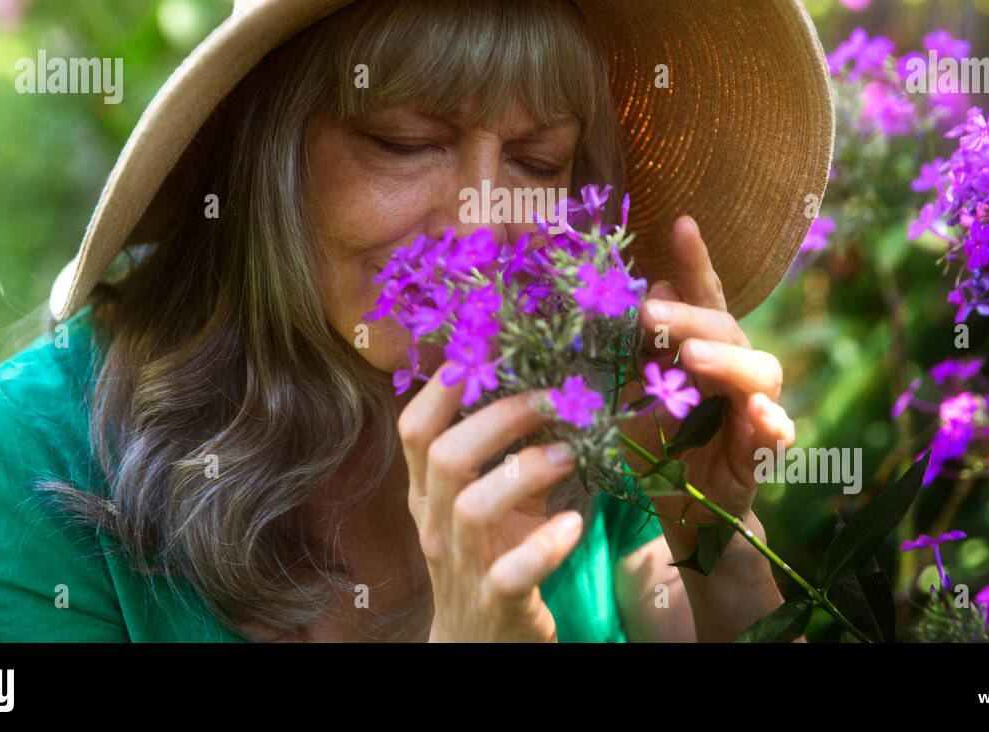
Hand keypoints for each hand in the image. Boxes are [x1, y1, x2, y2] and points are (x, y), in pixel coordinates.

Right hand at [398, 365, 584, 641]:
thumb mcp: (486, 499)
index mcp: (428, 492)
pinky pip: (512, 572)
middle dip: (501, 418)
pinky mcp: (496, 603)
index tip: (488, 347)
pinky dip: (545, 545)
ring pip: (474, 508)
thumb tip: (540, 382)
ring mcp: (462, 566)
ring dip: (527, 471)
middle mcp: (435, 524)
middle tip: (552, 399)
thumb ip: (501, 452)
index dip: (445, 386)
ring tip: (573, 453)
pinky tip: (573, 526)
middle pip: (446, 456)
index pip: (415, 428)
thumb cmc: (490, 555)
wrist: (481, 642)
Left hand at [618, 215, 795, 556]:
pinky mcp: (764, 452)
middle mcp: (733, 369)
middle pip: (725, 328)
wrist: (682, 511)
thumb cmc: (656, 443)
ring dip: (726, 360)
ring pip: (760, 370)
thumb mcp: (631, 394)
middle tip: (650, 317)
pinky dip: (770, 421)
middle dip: (689, 317)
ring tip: (693, 357)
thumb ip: (638, 352)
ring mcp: (754, 409)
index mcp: (701, 347)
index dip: (694, 261)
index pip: (701, 297)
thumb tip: (645, 295)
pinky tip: (757, 413)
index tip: (682, 224)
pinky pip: (778, 432)